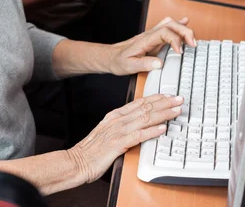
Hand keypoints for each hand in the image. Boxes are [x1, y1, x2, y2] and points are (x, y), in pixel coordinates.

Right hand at [68, 93, 183, 182]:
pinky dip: (151, 131)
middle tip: (179, 99)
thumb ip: (122, 125)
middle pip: (145, 107)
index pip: (140, 102)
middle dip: (164, 103)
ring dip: (163, 114)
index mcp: (115, 115)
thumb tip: (138, 123)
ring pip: (145, 118)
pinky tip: (162, 129)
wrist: (77, 160)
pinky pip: (138, 135)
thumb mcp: (108, 131)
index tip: (169, 96)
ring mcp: (118, 130)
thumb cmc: (92, 149)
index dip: (156, 98)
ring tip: (176, 111)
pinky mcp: (118, 144)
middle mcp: (118, 120)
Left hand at [108, 16, 195, 75]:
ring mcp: (152, 34)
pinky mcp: (154, 37)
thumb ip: (144, 64)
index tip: (180, 52)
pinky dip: (178, 24)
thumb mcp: (129, 66)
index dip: (175, 40)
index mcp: (145, 40)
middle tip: (193, 44)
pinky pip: (167, 26)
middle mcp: (150, 34)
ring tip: (193, 39)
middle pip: (170, 24)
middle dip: (184, 32)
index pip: (164, 32)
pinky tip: (185, 22)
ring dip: (183, 28)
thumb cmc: (119, 61)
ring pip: (170, 23)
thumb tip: (160, 63)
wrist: (111, 56)